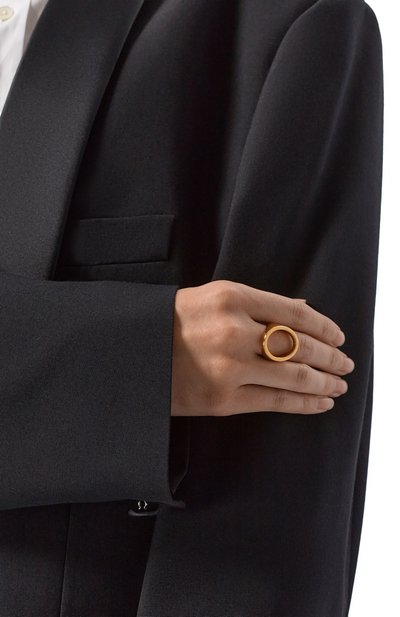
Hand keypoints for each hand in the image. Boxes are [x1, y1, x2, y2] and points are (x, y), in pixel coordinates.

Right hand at [171, 280, 354, 416]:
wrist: (134, 354)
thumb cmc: (173, 322)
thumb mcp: (212, 298)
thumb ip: (258, 304)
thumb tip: (303, 312)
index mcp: (232, 298)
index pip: (294, 312)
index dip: (324, 326)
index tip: (339, 336)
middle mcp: (235, 331)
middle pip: (300, 345)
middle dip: (331, 356)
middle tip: (346, 363)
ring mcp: (230, 367)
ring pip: (294, 376)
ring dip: (325, 381)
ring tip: (340, 384)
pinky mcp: (224, 400)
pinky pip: (275, 402)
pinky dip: (304, 404)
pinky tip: (321, 402)